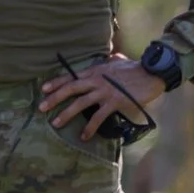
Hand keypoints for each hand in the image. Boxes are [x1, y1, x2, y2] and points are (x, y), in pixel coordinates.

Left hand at [39, 53, 163, 141]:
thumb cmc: (137, 68)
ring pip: (80, 103)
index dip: (56, 82)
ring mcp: (104, 91)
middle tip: (42, 108)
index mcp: (95, 71)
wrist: (151, 74)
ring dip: (66, 114)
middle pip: (70, 89)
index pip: (71, 76)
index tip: (43, 89)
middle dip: (54, 98)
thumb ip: (113, 60)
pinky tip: (84, 136)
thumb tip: (113, 56)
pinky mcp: (114, 102)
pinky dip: (90, 127)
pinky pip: (98, 116)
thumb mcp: (120, 61)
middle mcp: (96, 80)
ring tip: (56, 124)